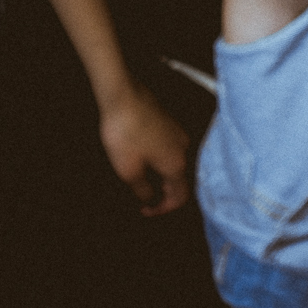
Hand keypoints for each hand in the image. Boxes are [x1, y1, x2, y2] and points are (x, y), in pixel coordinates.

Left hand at [97, 82, 190, 215]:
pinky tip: (141, 157)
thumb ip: (142, 190)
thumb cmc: (125, 134)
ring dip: (160, 175)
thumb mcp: (129, 170)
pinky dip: (159, 160)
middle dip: (162, 192)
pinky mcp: (170, 123)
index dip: (163, 209)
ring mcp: (178, 134)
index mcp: (176, 165)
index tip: (146, 210)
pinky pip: (170, 149)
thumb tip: (148, 198)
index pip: (180, 197)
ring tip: (139, 177)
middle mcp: (183, 149)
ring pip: (174, 163)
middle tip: (142, 198)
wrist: (123, 97)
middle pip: (179, 180)